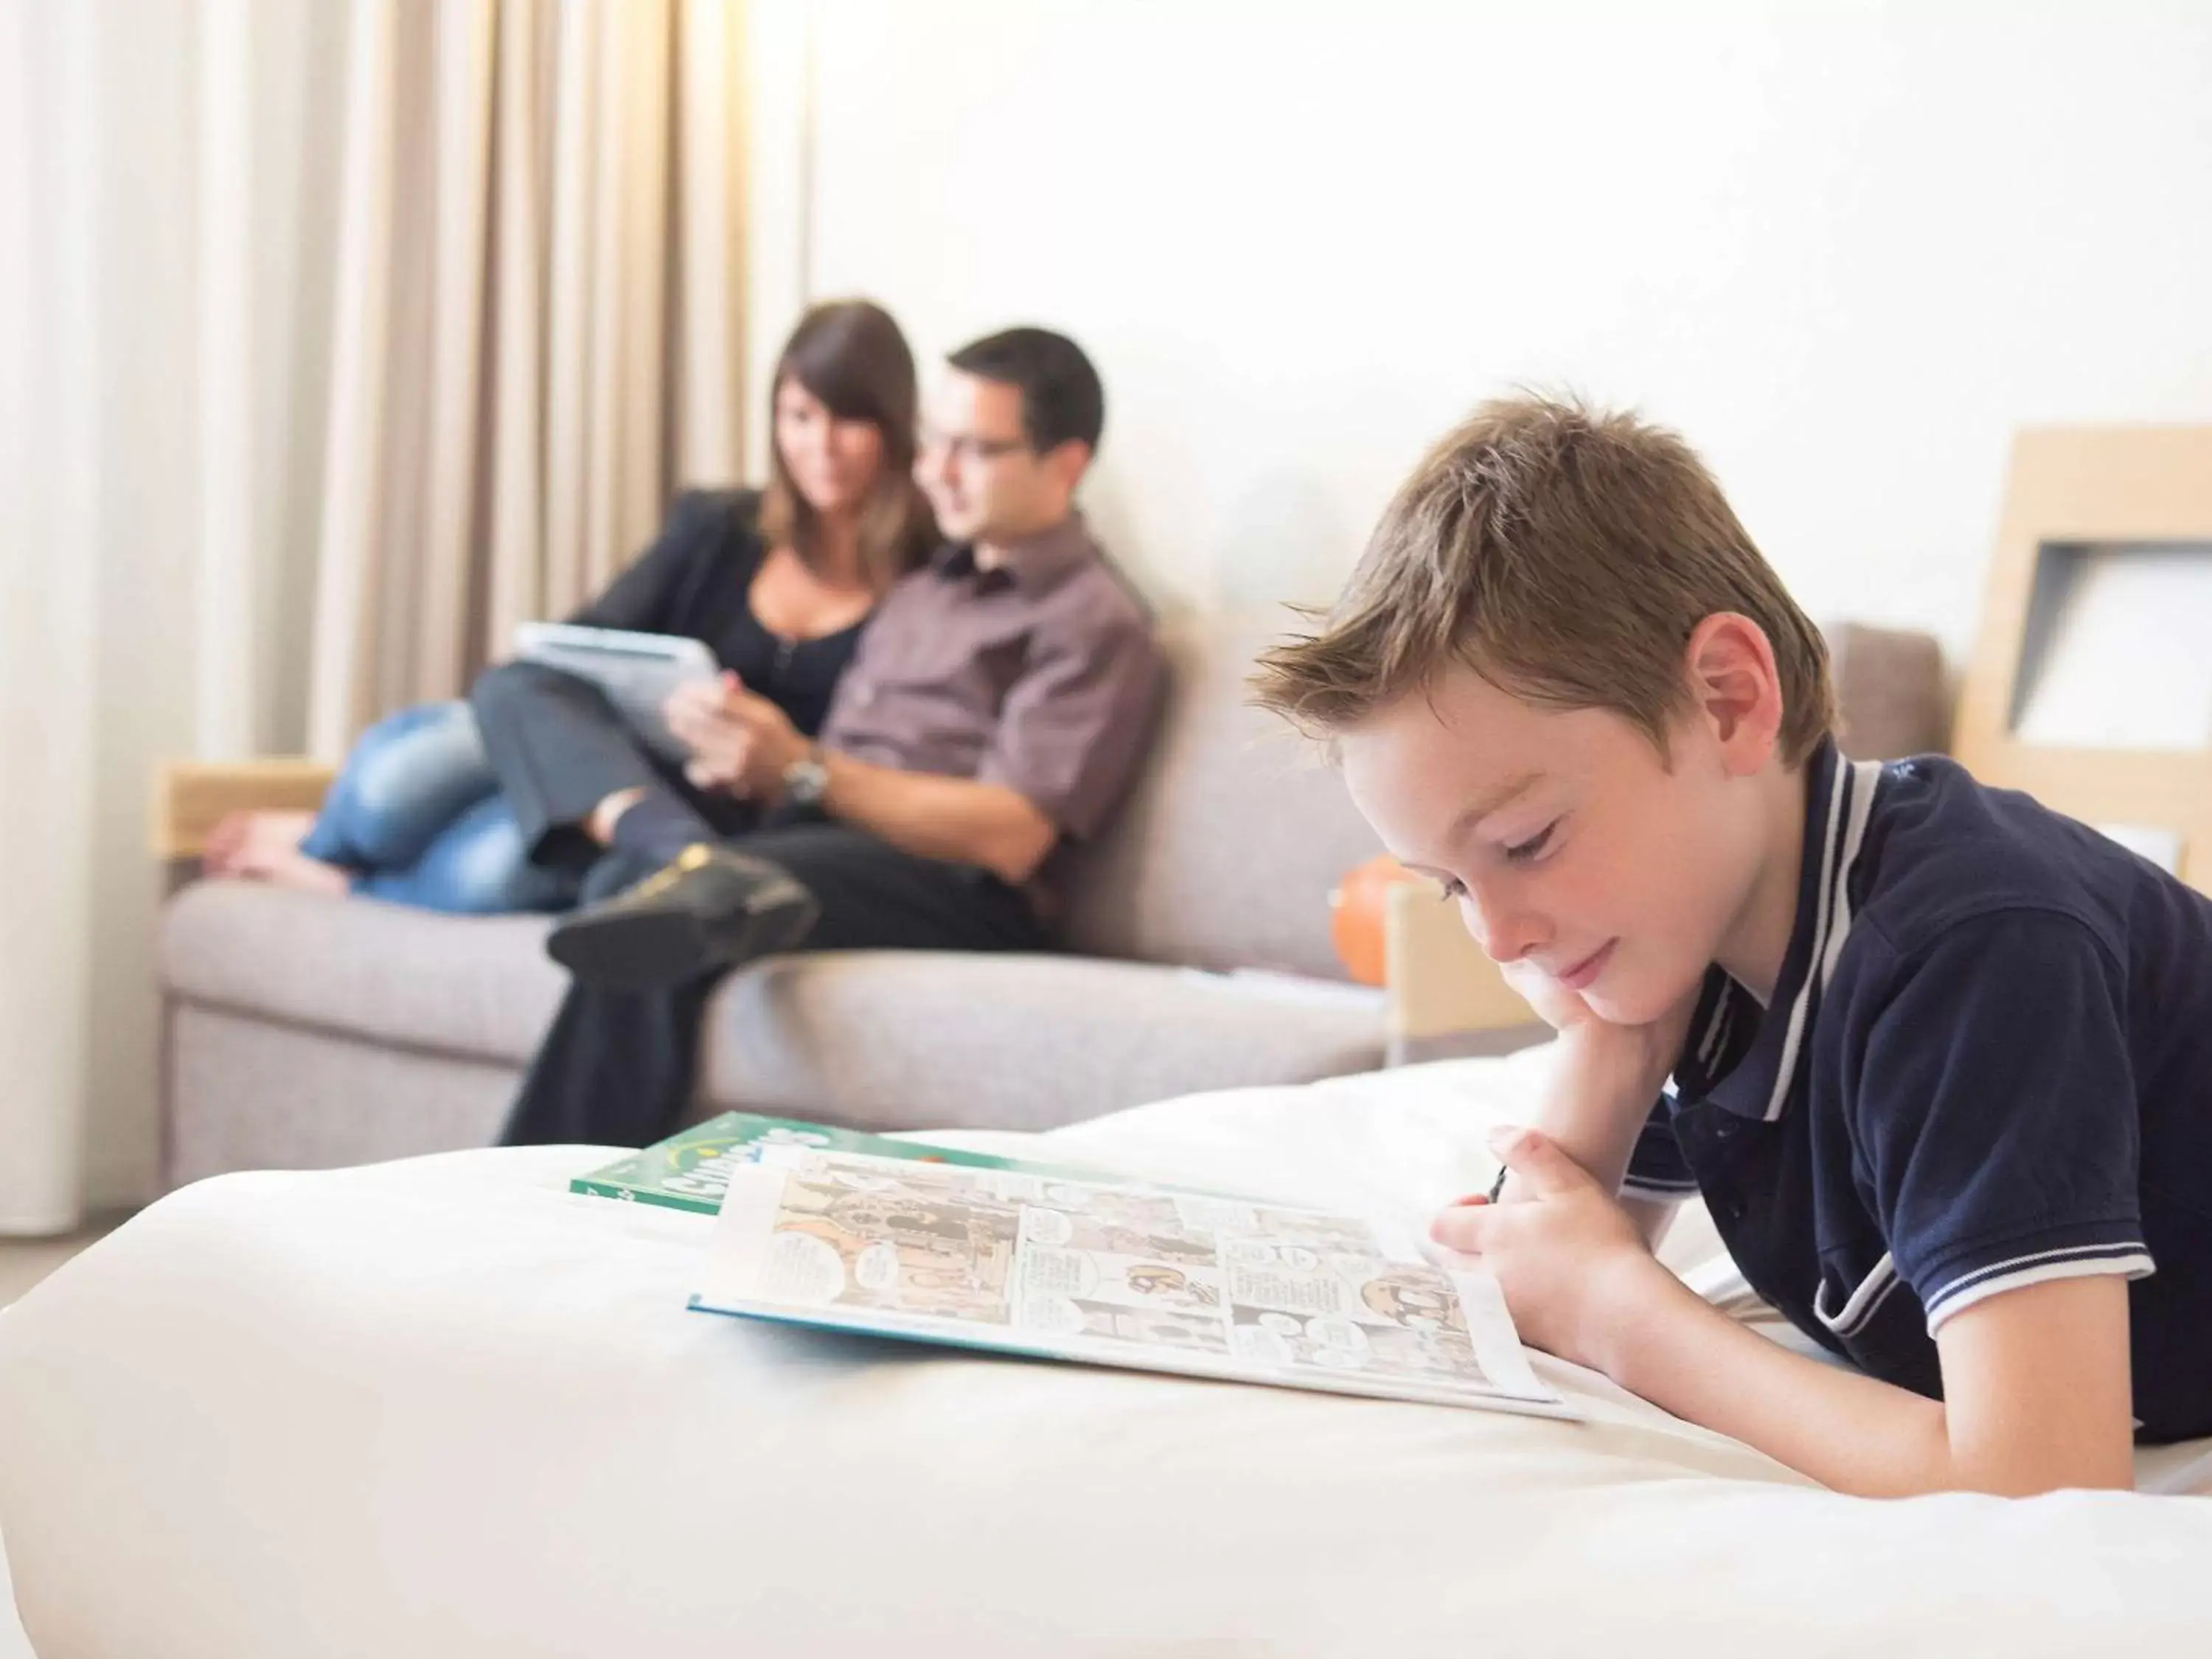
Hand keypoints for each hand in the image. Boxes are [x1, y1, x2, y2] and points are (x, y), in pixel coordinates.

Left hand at [664, 672, 806, 797]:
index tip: (683, 690)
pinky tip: (691, 762)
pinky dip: (694, 766)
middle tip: (668, 706)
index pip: (720, 700)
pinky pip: (703, 770)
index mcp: (760, 718)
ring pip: (699, 743)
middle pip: (705, 721)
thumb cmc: (778, 739)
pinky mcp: (732, 779)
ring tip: (673, 723)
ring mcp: (739, 760)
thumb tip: (723, 677)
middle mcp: (749, 738)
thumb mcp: (767, 713)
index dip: (697, 694)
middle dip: (682, 711)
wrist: (797, 776)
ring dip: (683, 733)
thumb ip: (744, 698)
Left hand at [1430, 1125, 1665, 1369]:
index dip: (1455, 1210)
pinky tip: (1536, 1301)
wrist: (1630, 1316)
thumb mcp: (1571, 1184)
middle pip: (1446, 1261)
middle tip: (1501, 1236)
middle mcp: (1486, 1276)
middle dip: (1462, 1245)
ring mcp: (1502, 1313)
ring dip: (1478, 1277)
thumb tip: (1493, 1134)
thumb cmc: (1604, 1246)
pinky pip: (1492, 1324)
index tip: (1484, 1205)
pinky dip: (1499, 1311)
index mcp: (1493, 1235)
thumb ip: (1530, 1153)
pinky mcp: (1522, 1341)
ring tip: (1519, 1267)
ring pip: (1466, 1293)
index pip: (1440, 1224)